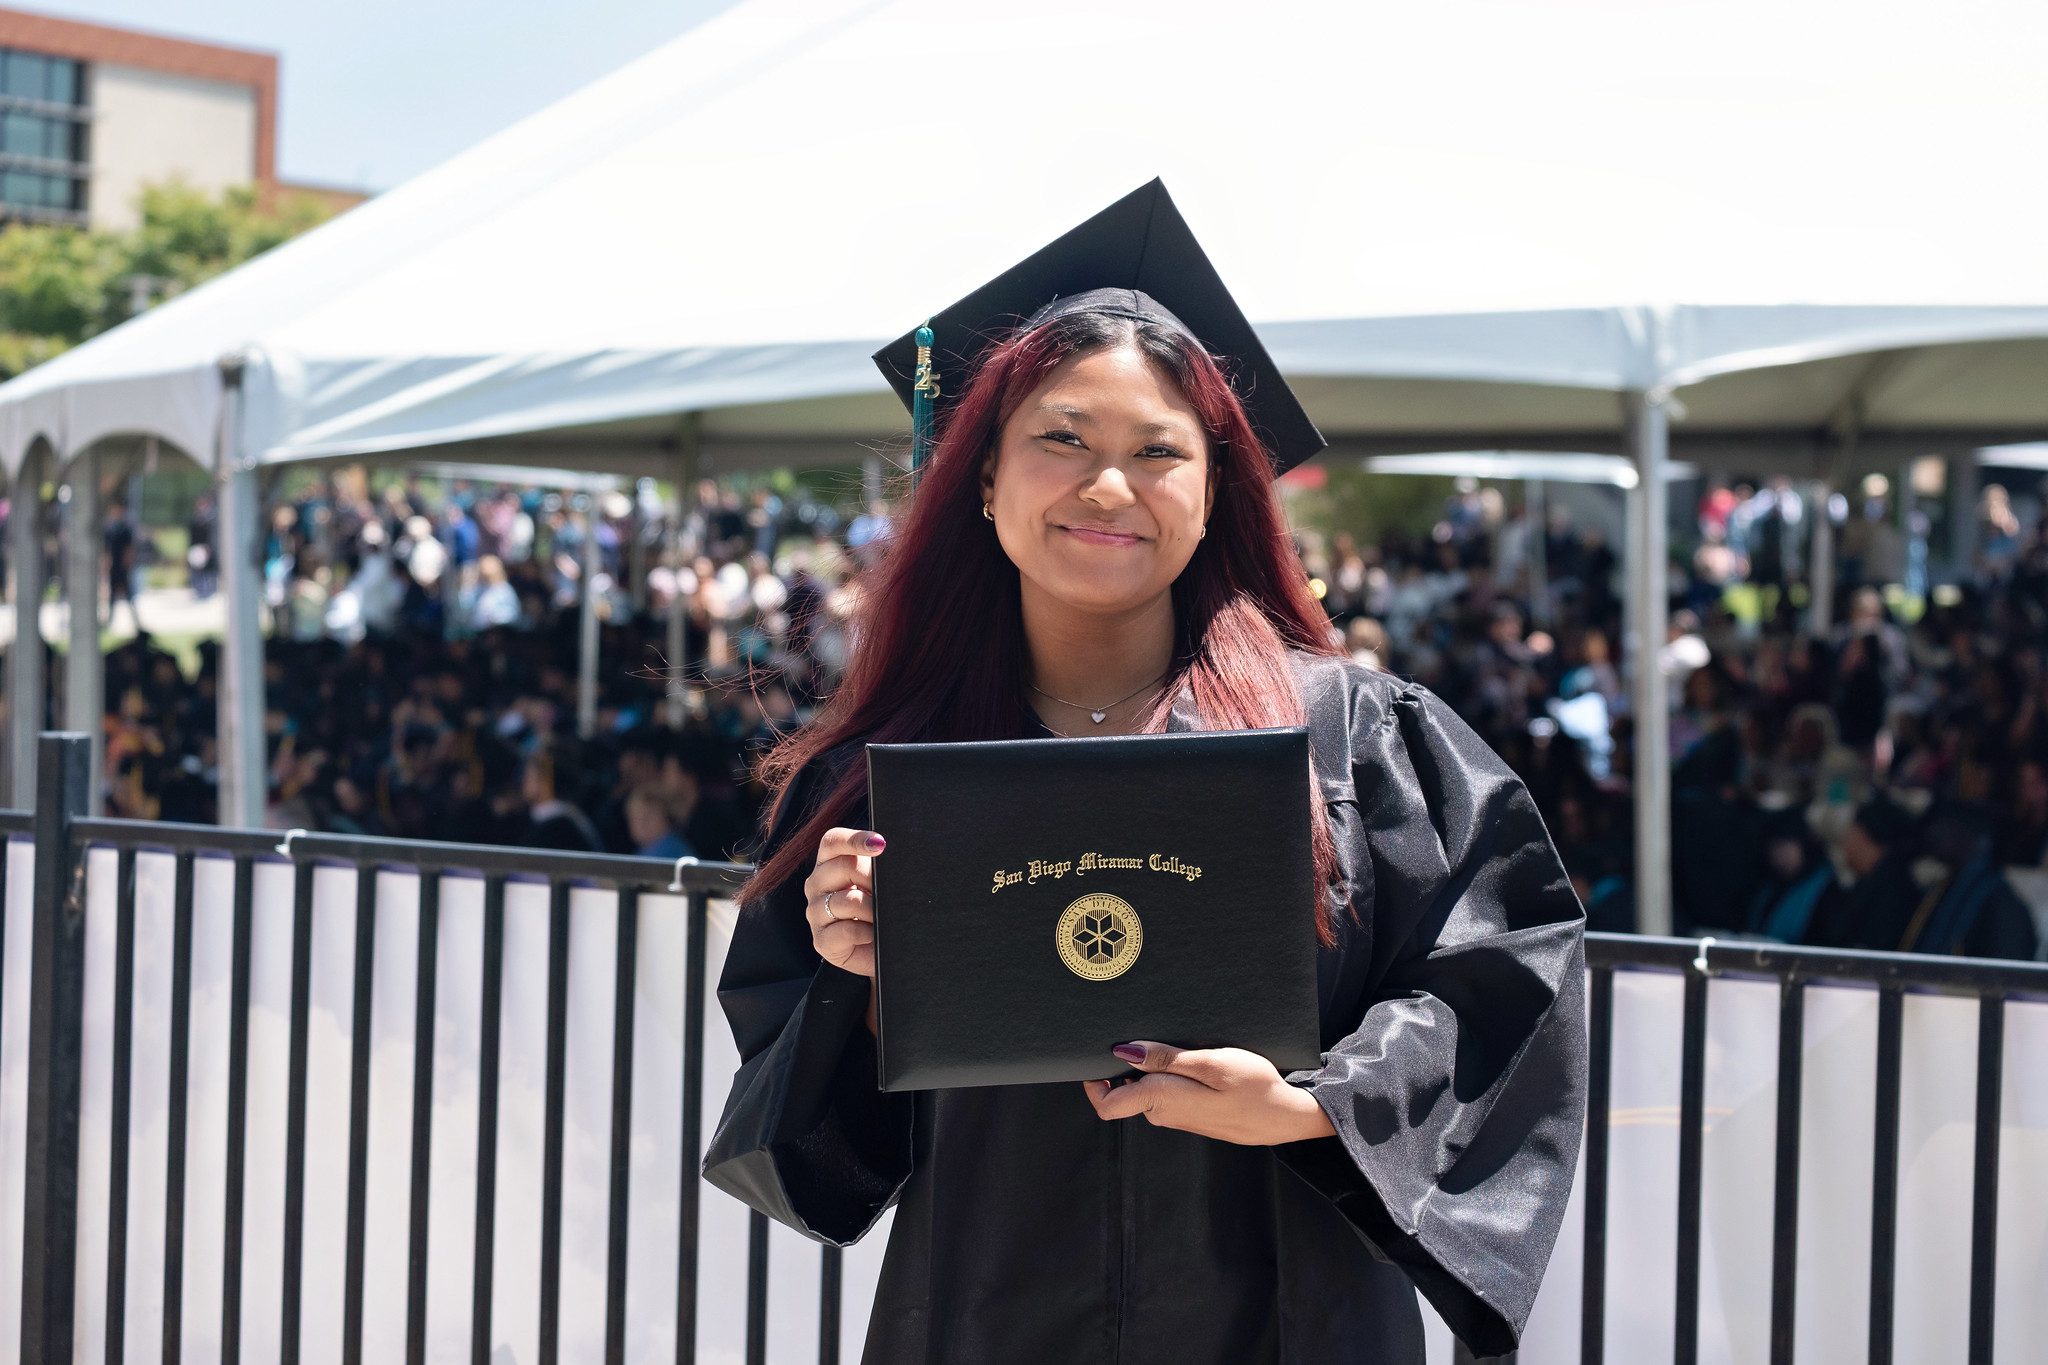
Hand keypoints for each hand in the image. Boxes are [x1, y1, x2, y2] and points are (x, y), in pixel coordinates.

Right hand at [804, 827, 884, 976]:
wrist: (879, 952)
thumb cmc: (879, 911)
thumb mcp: (877, 883)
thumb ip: (876, 866)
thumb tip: (885, 851)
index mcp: (828, 864)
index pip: (833, 841)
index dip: (855, 839)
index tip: (880, 844)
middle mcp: (816, 884)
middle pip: (845, 867)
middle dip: (874, 878)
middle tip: (890, 892)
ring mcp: (815, 913)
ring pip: (850, 900)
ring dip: (875, 909)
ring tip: (883, 917)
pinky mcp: (821, 941)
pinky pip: (849, 930)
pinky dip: (868, 933)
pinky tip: (872, 935)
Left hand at [1082, 1041, 1334, 1145]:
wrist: (1285, 1116)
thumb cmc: (1254, 1087)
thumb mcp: (1211, 1063)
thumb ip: (1166, 1059)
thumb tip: (1124, 1053)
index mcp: (1162, 1100)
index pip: (1107, 1105)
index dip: (1093, 1083)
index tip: (1096, 1055)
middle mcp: (1163, 1113)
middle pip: (1124, 1092)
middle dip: (1124, 1065)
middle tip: (1139, 1031)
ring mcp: (1177, 1116)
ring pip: (1146, 1090)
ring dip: (1150, 1068)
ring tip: (1172, 1039)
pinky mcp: (1190, 1114)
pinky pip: (1166, 1093)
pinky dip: (1167, 1075)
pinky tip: (1189, 1056)